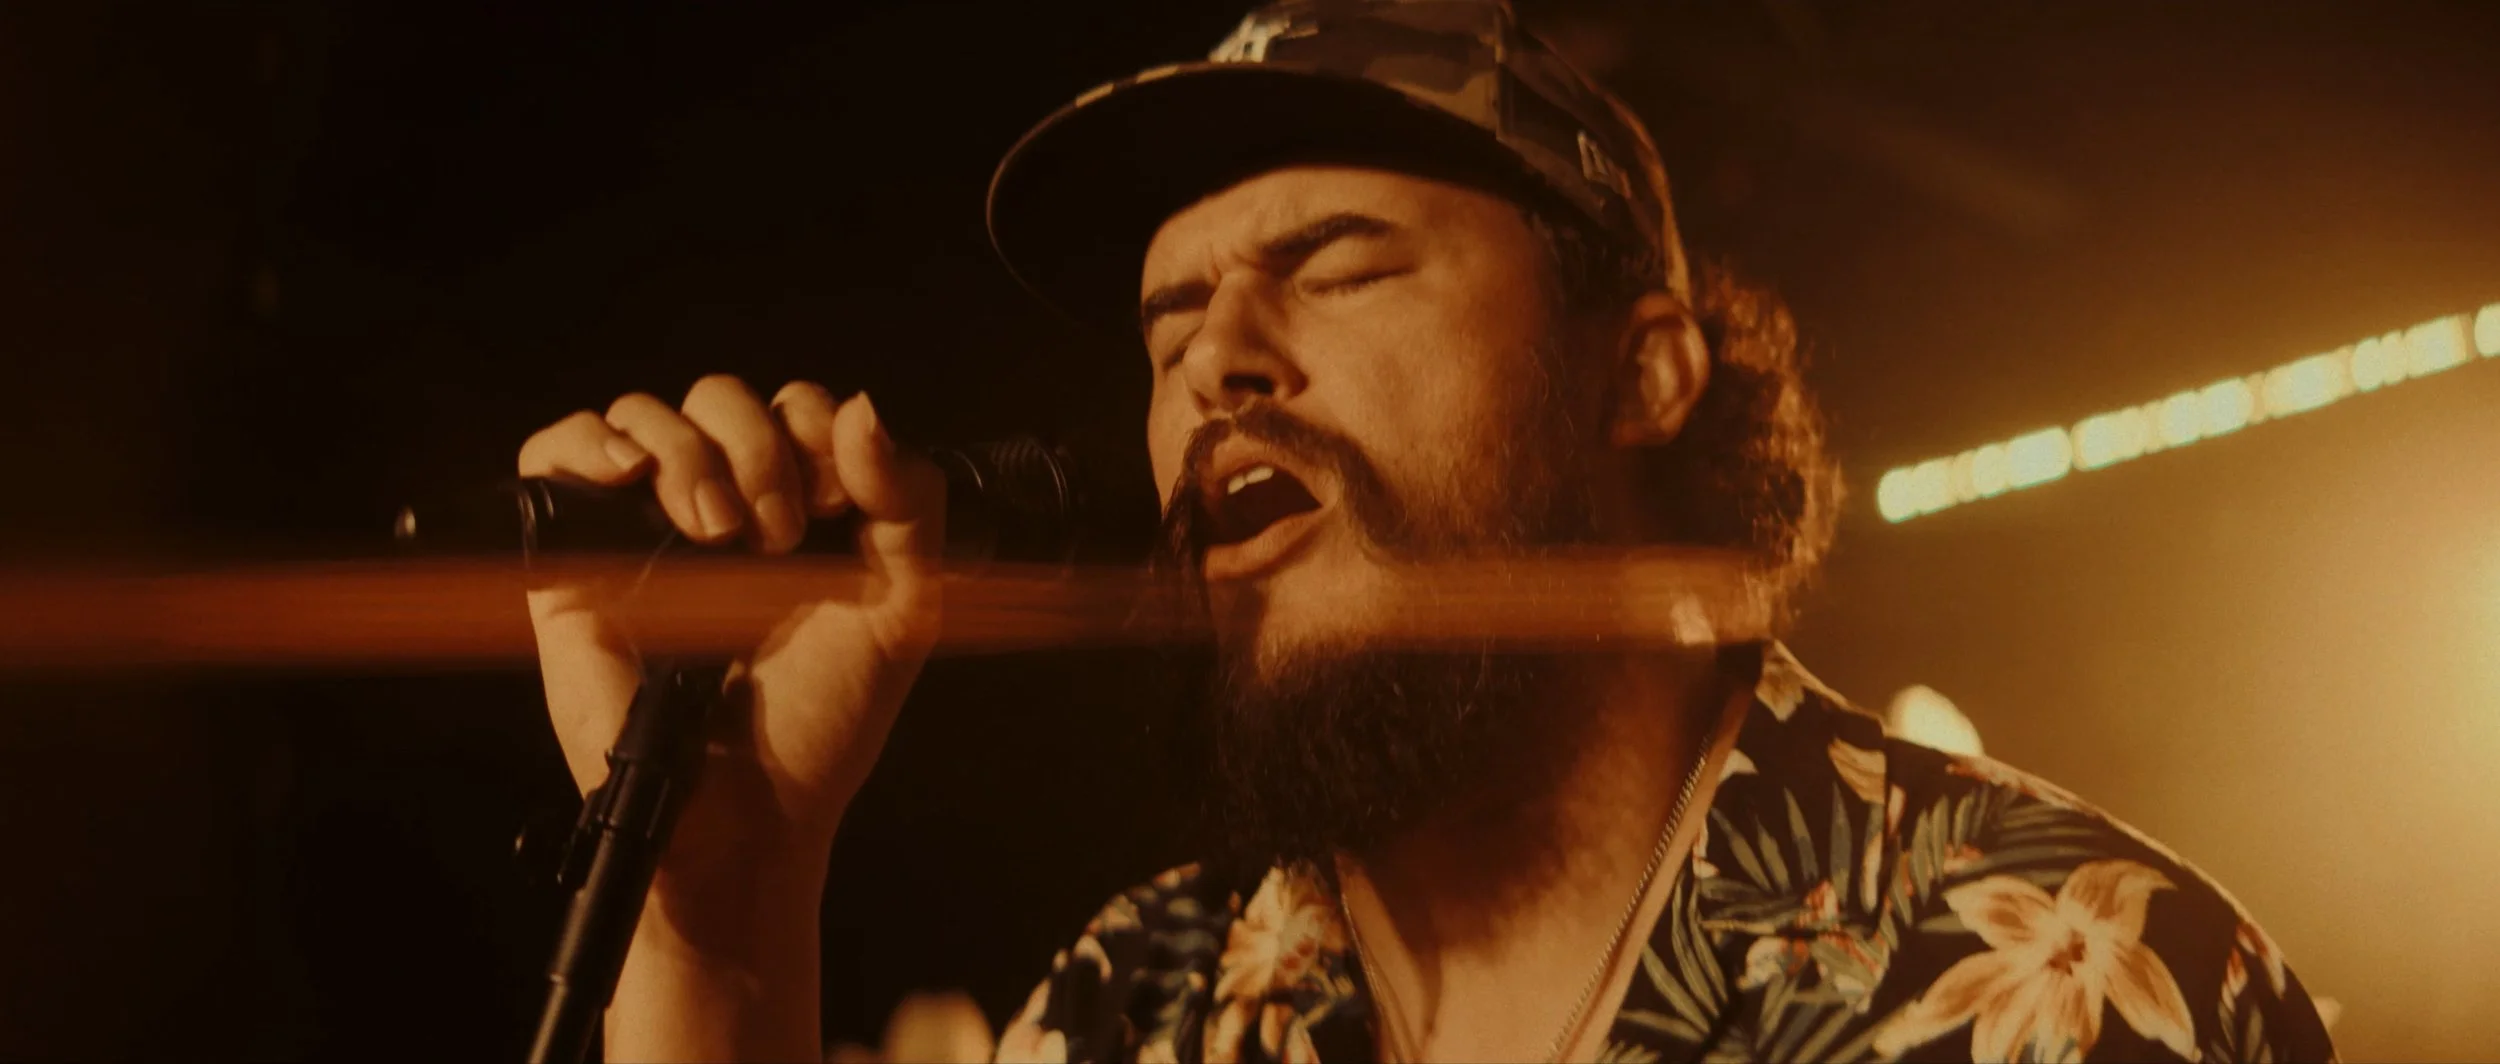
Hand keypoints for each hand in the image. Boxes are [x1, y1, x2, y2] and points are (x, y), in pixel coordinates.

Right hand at [517, 376, 943, 892]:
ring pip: (646, 415)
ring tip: (717, 537)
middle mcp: (717, 506)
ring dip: (693, 457)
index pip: (796, 407)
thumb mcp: (905, 602)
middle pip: (720, 396)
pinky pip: (554, 451)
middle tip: (778, 536)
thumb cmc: (823, 716)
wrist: (751, 806)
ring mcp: (640, 528)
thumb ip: (909, 499)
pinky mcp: (571, 559)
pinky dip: (588, 442)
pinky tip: (630, 475)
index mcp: (792, 505)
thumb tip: (861, 408)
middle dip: (760, 448)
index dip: (817, 434)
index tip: (834, 506)